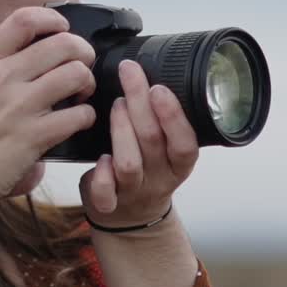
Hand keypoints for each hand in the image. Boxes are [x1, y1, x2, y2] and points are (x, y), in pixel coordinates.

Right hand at [0, 7, 96, 207]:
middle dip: (82, 50)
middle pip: (61, 44)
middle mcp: (2, 79)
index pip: (23, 20)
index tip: (63, 28)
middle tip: (83, 64)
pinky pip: (77, 115)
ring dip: (87, 81)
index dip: (52, 19)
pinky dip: (86, 116)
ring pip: (75, 75)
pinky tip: (79, 120)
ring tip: (82, 92)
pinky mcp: (34, 136)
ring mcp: (19, 108)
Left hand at [79, 59, 198, 228]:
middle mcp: (160, 178)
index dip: (173, 117)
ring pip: (128, 164)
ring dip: (121, 129)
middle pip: (152, 142)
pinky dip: (101, 175)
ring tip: (116, 104)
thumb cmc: (148, 169)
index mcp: (180, 163)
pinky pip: (105, 194)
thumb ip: (162, 119)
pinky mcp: (110, 204)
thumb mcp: (167, 148)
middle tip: (130, 73)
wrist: (132, 215)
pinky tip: (100, 159)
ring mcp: (134, 192)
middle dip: (140, 104)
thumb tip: (146, 71)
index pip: (185, 143)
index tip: (159, 87)